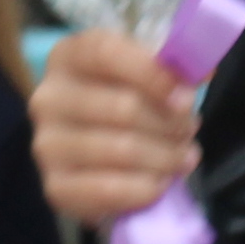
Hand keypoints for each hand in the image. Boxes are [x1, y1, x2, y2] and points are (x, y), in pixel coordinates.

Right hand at [32, 27, 200, 228]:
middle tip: (189, 130)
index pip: (105, 53)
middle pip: (123, 107)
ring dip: (165, 158)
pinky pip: (110, 190)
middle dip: (170, 123)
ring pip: (123, 150)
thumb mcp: (146, 75)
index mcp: (68, 56)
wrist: (98, 156)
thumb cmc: (126, 103)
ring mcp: (47, 144)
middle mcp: (48, 98)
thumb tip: (196, 76)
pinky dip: (146, 189)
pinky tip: (159, 183)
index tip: (185, 95)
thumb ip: (171, 70)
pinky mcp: (56, 187)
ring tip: (181, 158)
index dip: (151, 73)